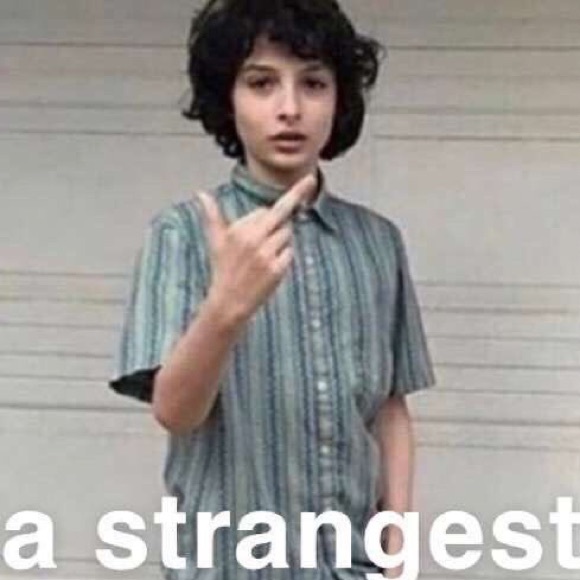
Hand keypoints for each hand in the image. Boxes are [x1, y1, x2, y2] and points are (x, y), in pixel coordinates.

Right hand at [196, 173, 316, 323]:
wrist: (229, 302)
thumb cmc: (223, 270)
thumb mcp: (216, 241)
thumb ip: (212, 215)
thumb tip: (201, 193)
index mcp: (238, 230)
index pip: (263, 211)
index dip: (265, 219)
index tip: (265, 225)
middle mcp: (252, 239)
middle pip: (281, 213)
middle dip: (295, 198)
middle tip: (310, 182)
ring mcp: (265, 254)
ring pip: (287, 233)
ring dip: (282, 241)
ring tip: (265, 256)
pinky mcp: (277, 269)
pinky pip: (290, 252)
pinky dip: (285, 257)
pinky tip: (271, 266)